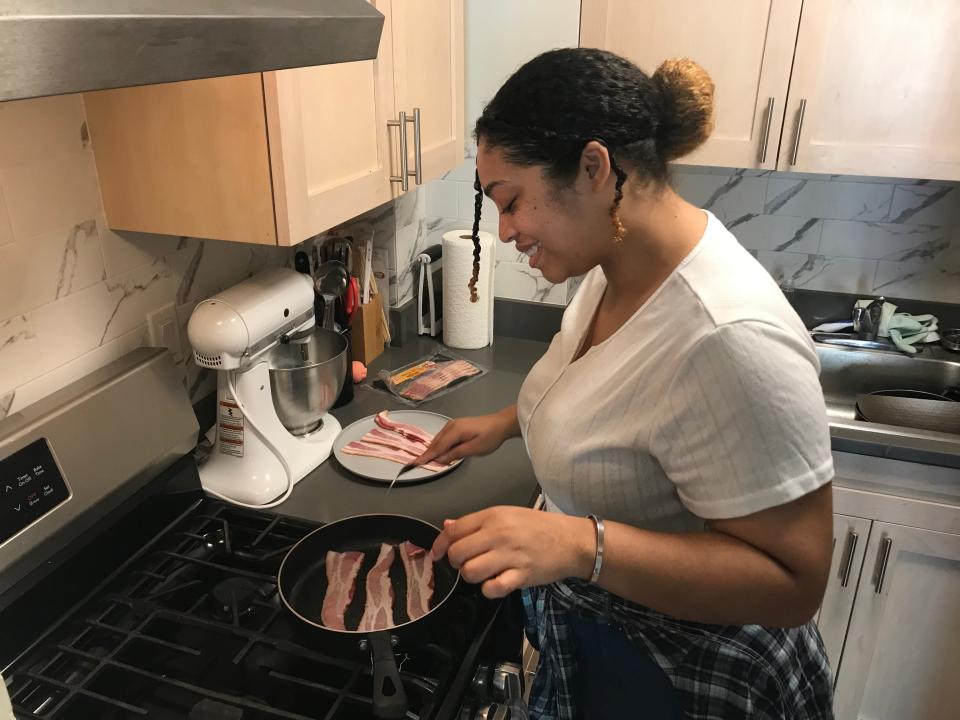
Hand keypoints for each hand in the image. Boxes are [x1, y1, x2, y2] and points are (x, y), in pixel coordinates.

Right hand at [416, 407, 517, 465]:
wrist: (500, 424)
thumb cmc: (490, 437)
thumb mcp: (474, 449)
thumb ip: (455, 454)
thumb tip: (440, 459)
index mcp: (455, 431)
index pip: (437, 447)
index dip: (426, 456)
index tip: (415, 463)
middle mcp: (451, 426)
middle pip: (435, 443)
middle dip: (428, 454)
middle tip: (420, 465)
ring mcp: (453, 424)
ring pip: (438, 440)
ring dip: (434, 450)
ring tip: (430, 461)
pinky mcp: (455, 426)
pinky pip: (443, 437)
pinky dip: (440, 445)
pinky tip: (441, 452)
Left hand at [430, 507, 595, 597]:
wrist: (571, 541)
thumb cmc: (539, 527)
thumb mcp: (507, 515)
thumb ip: (476, 523)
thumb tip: (448, 526)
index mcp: (493, 516)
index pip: (454, 530)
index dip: (440, 544)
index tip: (436, 554)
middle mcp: (498, 534)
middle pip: (458, 553)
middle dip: (457, 563)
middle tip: (467, 563)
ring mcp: (510, 555)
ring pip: (470, 572)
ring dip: (472, 577)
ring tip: (483, 573)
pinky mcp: (521, 575)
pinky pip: (492, 588)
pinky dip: (489, 590)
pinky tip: (496, 583)